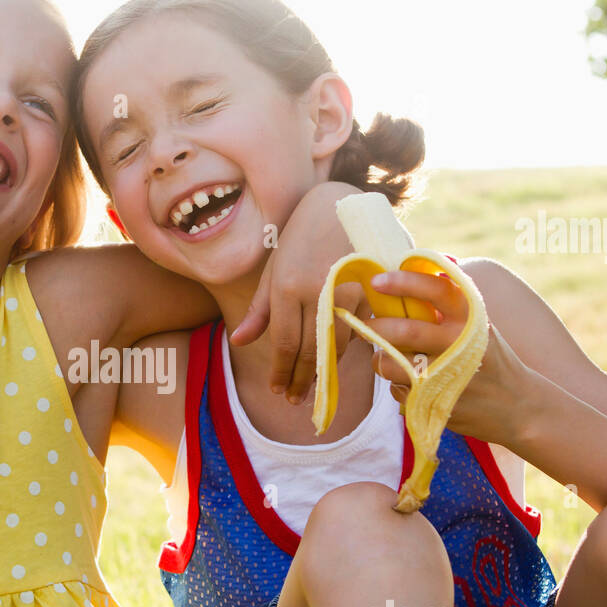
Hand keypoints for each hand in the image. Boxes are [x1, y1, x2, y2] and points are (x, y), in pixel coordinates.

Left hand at [229, 181, 363, 403]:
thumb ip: (260, 310)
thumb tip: (238, 341)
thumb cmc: (299, 239)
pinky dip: (344, 348)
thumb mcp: (274, 270)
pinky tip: (332, 360)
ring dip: (322, 370)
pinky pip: (356, 330)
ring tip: (311, 386)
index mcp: (286, 287)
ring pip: (335, 344)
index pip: (283, 343)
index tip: (277, 391)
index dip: (280, 372)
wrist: (340, 206)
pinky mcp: (368, 290)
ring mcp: (345, 291)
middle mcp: (315, 292)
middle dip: (300, 379)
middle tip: (294, 400)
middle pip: (308, 351)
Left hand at [364, 270, 533, 445]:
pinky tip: (413, 383)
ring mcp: (447, 377)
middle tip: (365, 325)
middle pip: (406, 331)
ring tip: (386, 357)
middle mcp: (460, 345)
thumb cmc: (488, 357)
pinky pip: (397, 389)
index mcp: (471, 318)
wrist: (516, 405)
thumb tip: (405, 275)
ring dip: (381, 359)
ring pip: (392, 364)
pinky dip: (397, 384)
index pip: (435, 290)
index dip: (403, 282)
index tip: (376, 281)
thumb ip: (447, 305)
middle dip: (377, 327)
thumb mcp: (477, 325)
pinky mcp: (435, 404)